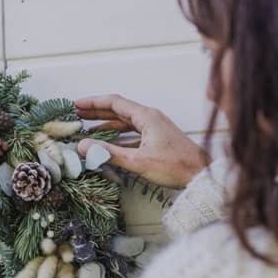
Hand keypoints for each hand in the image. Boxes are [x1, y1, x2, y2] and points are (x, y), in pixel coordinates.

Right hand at [75, 94, 210, 187]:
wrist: (200, 175)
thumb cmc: (174, 166)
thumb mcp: (137, 161)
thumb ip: (109, 153)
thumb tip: (83, 146)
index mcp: (146, 117)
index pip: (115, 102)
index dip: (93, 102)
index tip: (76, 105)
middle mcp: (150, 118)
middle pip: (118, 110)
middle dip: (96, 111)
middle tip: (77, 114)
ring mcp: (153, 128)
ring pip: (124, 122)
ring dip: (105, 124)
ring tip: (87, 129)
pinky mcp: (156, 138)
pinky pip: (131, 132)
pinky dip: (117, 135)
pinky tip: (107, 143)